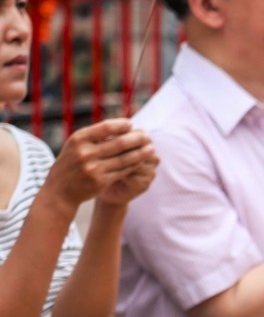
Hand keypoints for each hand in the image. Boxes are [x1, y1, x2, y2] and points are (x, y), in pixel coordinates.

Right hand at [41, 119, 156, 209]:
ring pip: (124, 158)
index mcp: (78, 139)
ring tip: (151, 148)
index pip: (106, 127)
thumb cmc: (71, 164)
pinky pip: (123, 171)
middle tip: (148, 136)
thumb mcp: (75, 145)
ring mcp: (93, 168)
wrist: (59, 191)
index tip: (131, 124)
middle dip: (137, 139)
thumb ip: (94, 135)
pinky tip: (141, 161)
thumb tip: (121, 124)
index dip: (121, 125)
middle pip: (119, 143)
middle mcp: (85, 153)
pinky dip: (134, 165)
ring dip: (141, 153)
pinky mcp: (101, 181)